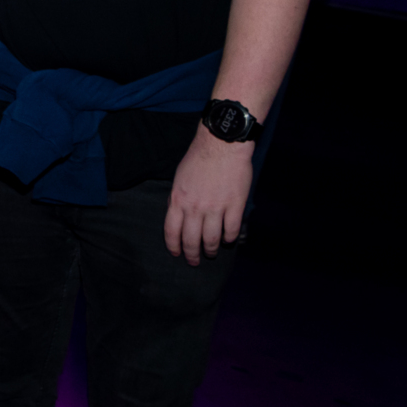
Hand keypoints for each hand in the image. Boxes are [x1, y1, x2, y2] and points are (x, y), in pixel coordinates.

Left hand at [164, 131, 250, 264]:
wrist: (221, 145)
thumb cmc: (198, 159)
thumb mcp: (179, 179)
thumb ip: (178, 199)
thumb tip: (180, 217)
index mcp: (178, 200)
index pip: (171, 231)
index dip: (174, 246)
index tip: (177, 253)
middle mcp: (194, 207)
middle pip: (191, 239)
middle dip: (192, 254)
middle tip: (194, 261)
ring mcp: (215, 208)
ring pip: (211, 239)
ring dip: (211, 250)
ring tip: (211, 253)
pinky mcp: (234, 206)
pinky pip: (231, 230)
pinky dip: (229, 238)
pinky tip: (227, 240)